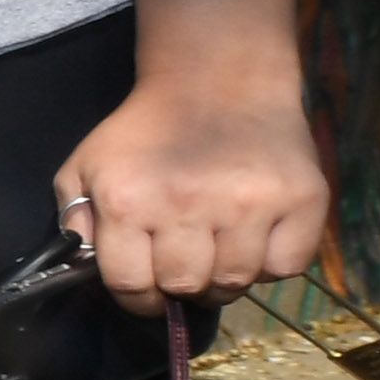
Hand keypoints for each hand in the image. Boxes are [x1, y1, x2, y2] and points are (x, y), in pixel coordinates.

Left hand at [57, 73, 328, 311]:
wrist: (218, 81)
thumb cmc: (148, 131)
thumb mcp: (89, 166)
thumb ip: (76, 220)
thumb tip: (84, 270)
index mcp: (129, 200)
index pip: (131, 285)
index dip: (137, 297)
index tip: (147, 289)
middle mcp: (188, 204)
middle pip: (186, 287)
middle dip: (181, 283)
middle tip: (185, 261)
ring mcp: (250, 203)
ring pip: (236, 283)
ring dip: (225, 275)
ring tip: (218, 246)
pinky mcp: (302, 200)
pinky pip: (285, 268)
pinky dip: (271, 263)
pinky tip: (256, 235)